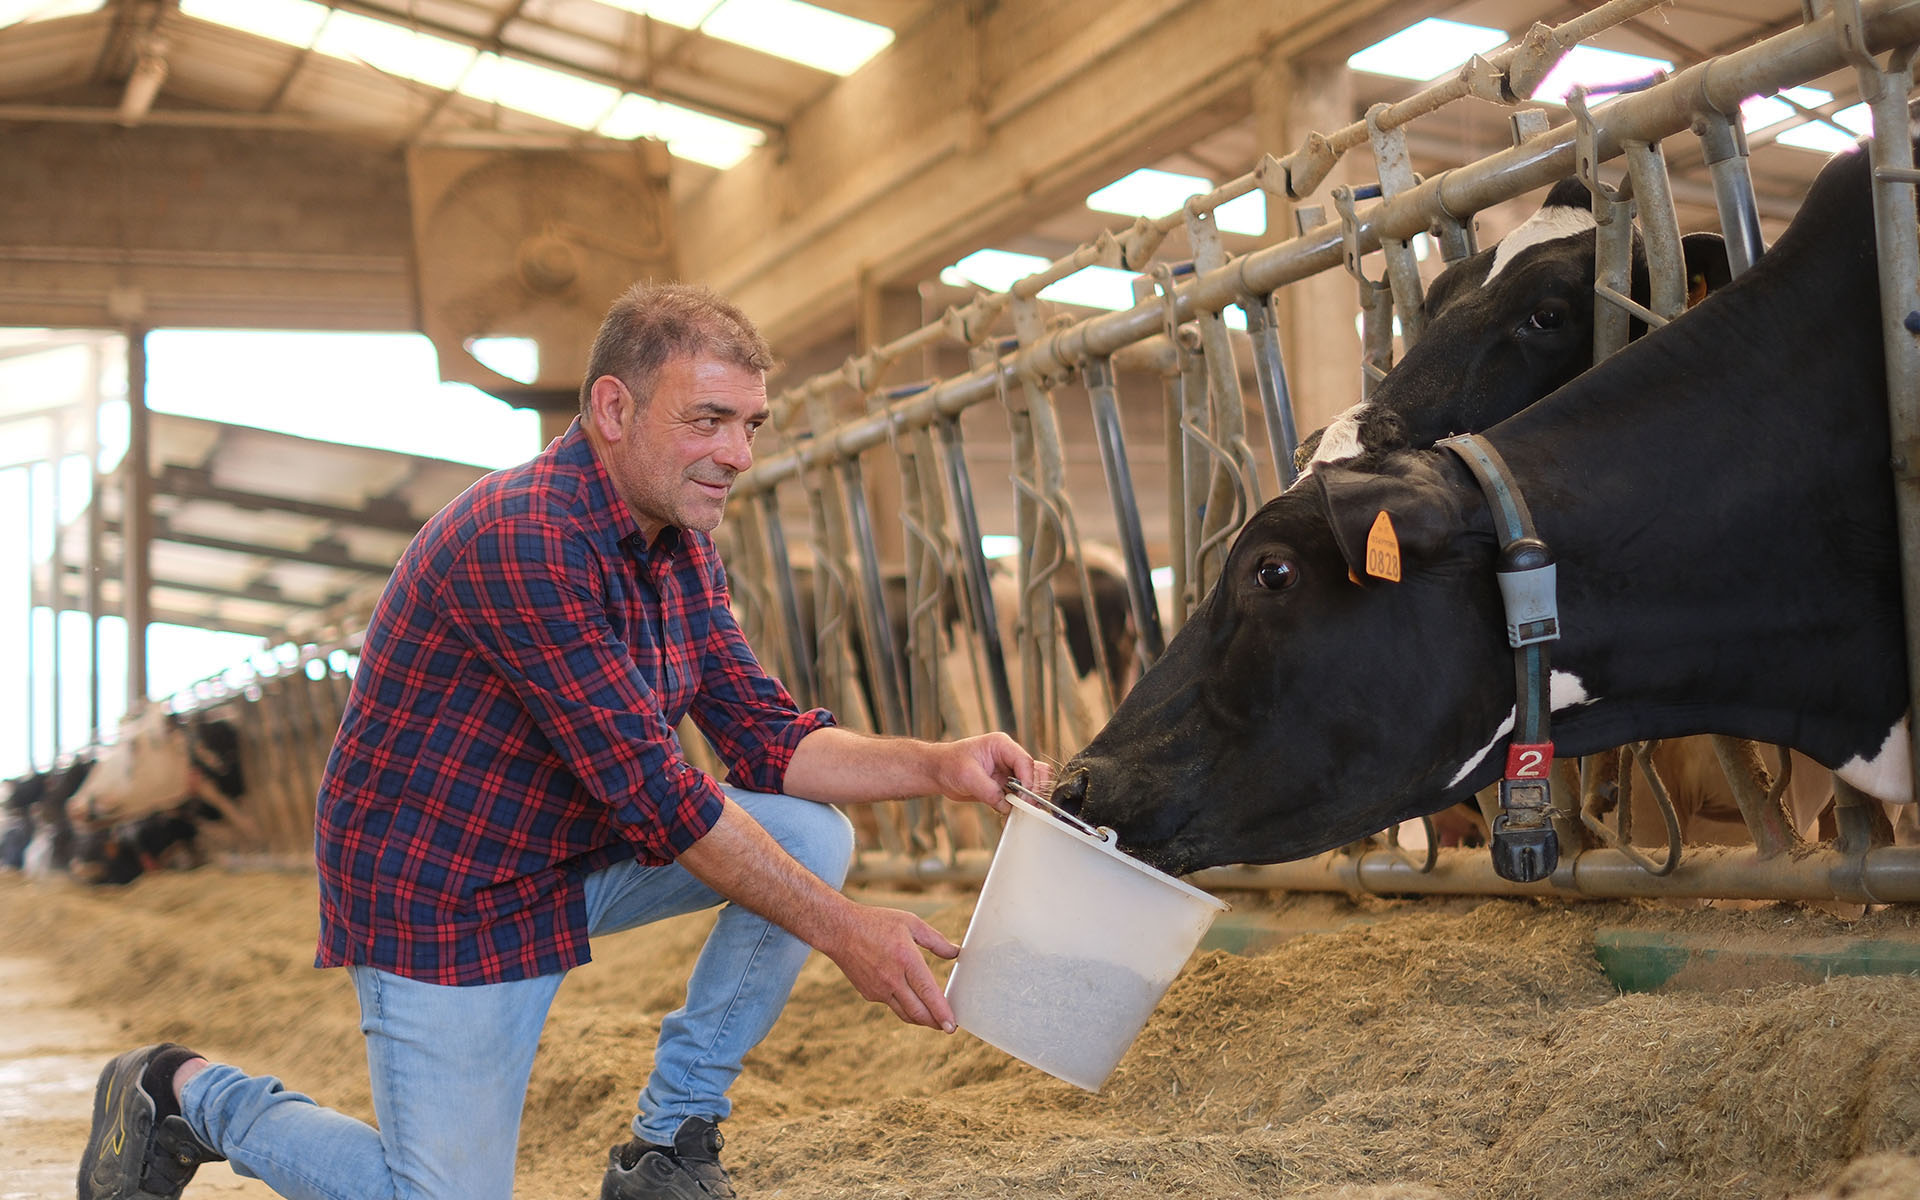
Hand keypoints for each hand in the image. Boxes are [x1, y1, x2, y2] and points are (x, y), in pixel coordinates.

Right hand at [821, 902, 959, 1030]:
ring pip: (905, 1014)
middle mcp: (892, 979)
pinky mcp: (869, 994)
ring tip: (934, 1020)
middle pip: (919, 1012)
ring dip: (921, 1020)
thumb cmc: (876, 922)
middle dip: (936, 1023)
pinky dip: (904, 1006)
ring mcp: (879, 989)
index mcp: (906, 960)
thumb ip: (936, 940)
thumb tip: (956, 952)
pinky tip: (909, 999)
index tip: (952, 1026)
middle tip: (948, 1027)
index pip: (928, 993)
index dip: (942, 1012)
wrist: (839, 930)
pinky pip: (891, 1004)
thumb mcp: (910, 923)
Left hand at [929, 732, 1049, 813]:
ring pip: (1033, 784)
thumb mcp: (968, 776)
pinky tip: (1011, 812)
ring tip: (1019, 811)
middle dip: (1033, 790)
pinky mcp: (1005, 785)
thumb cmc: (949, 764)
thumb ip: (988, 790)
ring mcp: (1008, 771)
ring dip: (1029, 798)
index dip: (1028, 781)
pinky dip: (1020, 805)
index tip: (1023, 798)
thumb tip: (1006, 805)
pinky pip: (1021, 795)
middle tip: (1025, 806)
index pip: (1025, 762)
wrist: (938, 772)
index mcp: (1001, 745)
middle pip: (1036, 772)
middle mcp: (1008, 757)